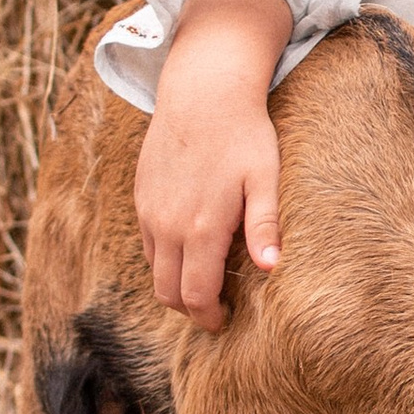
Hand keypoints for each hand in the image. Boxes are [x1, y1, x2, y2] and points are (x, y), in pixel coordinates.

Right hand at [134, 0, 292, 326]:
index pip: (195, 296)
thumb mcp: (264, 178)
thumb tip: (271, 269)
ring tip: (205, 281)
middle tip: (215, 310)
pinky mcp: (141, 195)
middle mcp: (167, 225)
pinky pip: (148, 242)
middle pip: (167, 292)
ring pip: (154, 269)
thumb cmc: (243, 134)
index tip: (225, 322)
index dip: (208, 317)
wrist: (202, 91)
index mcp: (200, 229)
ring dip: (175, 283)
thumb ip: (264, 225)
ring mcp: (149, 211)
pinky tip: (190, 247)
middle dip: (189, 309)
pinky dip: (165, 257)